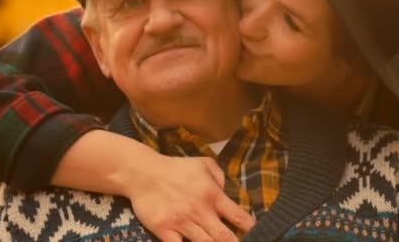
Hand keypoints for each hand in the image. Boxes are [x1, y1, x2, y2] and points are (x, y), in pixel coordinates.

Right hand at [126, 154, 255, 241]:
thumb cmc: (176, 168)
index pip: (238, 216)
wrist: (143, 173)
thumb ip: (220, 177)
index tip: (255, 233)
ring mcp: (182, 222)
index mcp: (212, 194)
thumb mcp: (203, 164)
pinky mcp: (164, 230)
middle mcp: (199, 210)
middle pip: (224, 237)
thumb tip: (227, 194)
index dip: (249, 227)